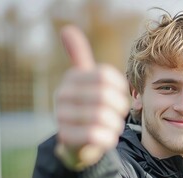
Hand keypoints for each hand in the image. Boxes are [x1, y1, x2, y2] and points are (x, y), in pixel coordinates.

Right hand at [54, 25, 129, 170]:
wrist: (76, 142)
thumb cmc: (87, 108)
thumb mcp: (85, 82)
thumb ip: (81, 58)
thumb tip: (67, 29)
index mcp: (71, 78)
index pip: (105, 75)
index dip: (121, 87)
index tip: (121, 95)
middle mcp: (62, 94)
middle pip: (105, 96)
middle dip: (120, 108)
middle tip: (119, 114)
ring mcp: (61, 116)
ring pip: (103, 117)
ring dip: (115, 124)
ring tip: (112, 126)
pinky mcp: (66, 138)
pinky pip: (98, 136)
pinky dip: (109, 138)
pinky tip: (106, 138)